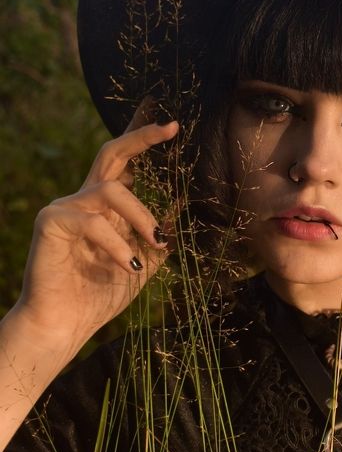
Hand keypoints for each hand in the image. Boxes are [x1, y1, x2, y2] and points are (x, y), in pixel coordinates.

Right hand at [15, 117, 178, 366]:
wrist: (64, 326)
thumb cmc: (98, 296)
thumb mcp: (141, 264)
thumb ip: (156, 237)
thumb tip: (181, 208)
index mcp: (105, 207)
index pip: (124, 164)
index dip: (144, 140)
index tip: (173, 125)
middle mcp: (84, 200)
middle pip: (110, 153)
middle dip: (141, 138)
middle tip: (170, 129)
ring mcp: (65, 208)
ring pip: (110, 191)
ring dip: (141, 216)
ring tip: (156, 242)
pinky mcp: (51, 223)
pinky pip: (93, 222)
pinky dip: (117, 244)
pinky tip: (129, 266)